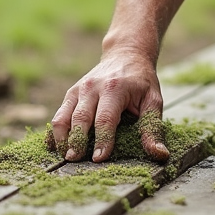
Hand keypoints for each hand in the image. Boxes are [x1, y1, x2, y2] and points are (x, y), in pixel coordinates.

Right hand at [48, 48, 169, 162]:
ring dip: (62, 138)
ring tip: (65, 156)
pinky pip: (58, 114)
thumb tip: (160, 154)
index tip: (99, 159)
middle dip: (77, 141)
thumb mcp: (153, 100)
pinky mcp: (71, 93)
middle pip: (81, 118)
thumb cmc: (141, 81)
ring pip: (64, 116)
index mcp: (115, 88)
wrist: (126, 54)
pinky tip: (53, 146)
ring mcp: (79, 89)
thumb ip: (153, 128)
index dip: (102, 140)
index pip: (106, 118)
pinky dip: (54, 131)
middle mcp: (93, 87)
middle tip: (75, 161)